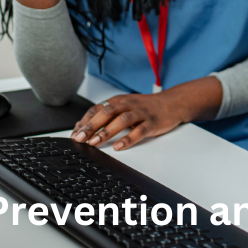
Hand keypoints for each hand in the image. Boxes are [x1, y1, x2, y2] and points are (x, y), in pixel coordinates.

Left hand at [70, 93, 186, 150]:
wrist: (172, 103)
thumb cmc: (145, 108)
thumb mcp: (124, 107)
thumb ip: (105, 116)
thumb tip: (81, 126)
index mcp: (119, 101)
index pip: (97, 109)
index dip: (85, 121)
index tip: (74, 134)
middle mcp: (128, 104)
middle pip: (106, 113)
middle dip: (91, 126)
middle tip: (80, 138)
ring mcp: (140, 113)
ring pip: (121, 120)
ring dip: (106, 132)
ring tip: (95, 143)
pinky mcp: (152, 122)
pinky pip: (139, 131)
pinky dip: (128, 139)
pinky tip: (119, 147)